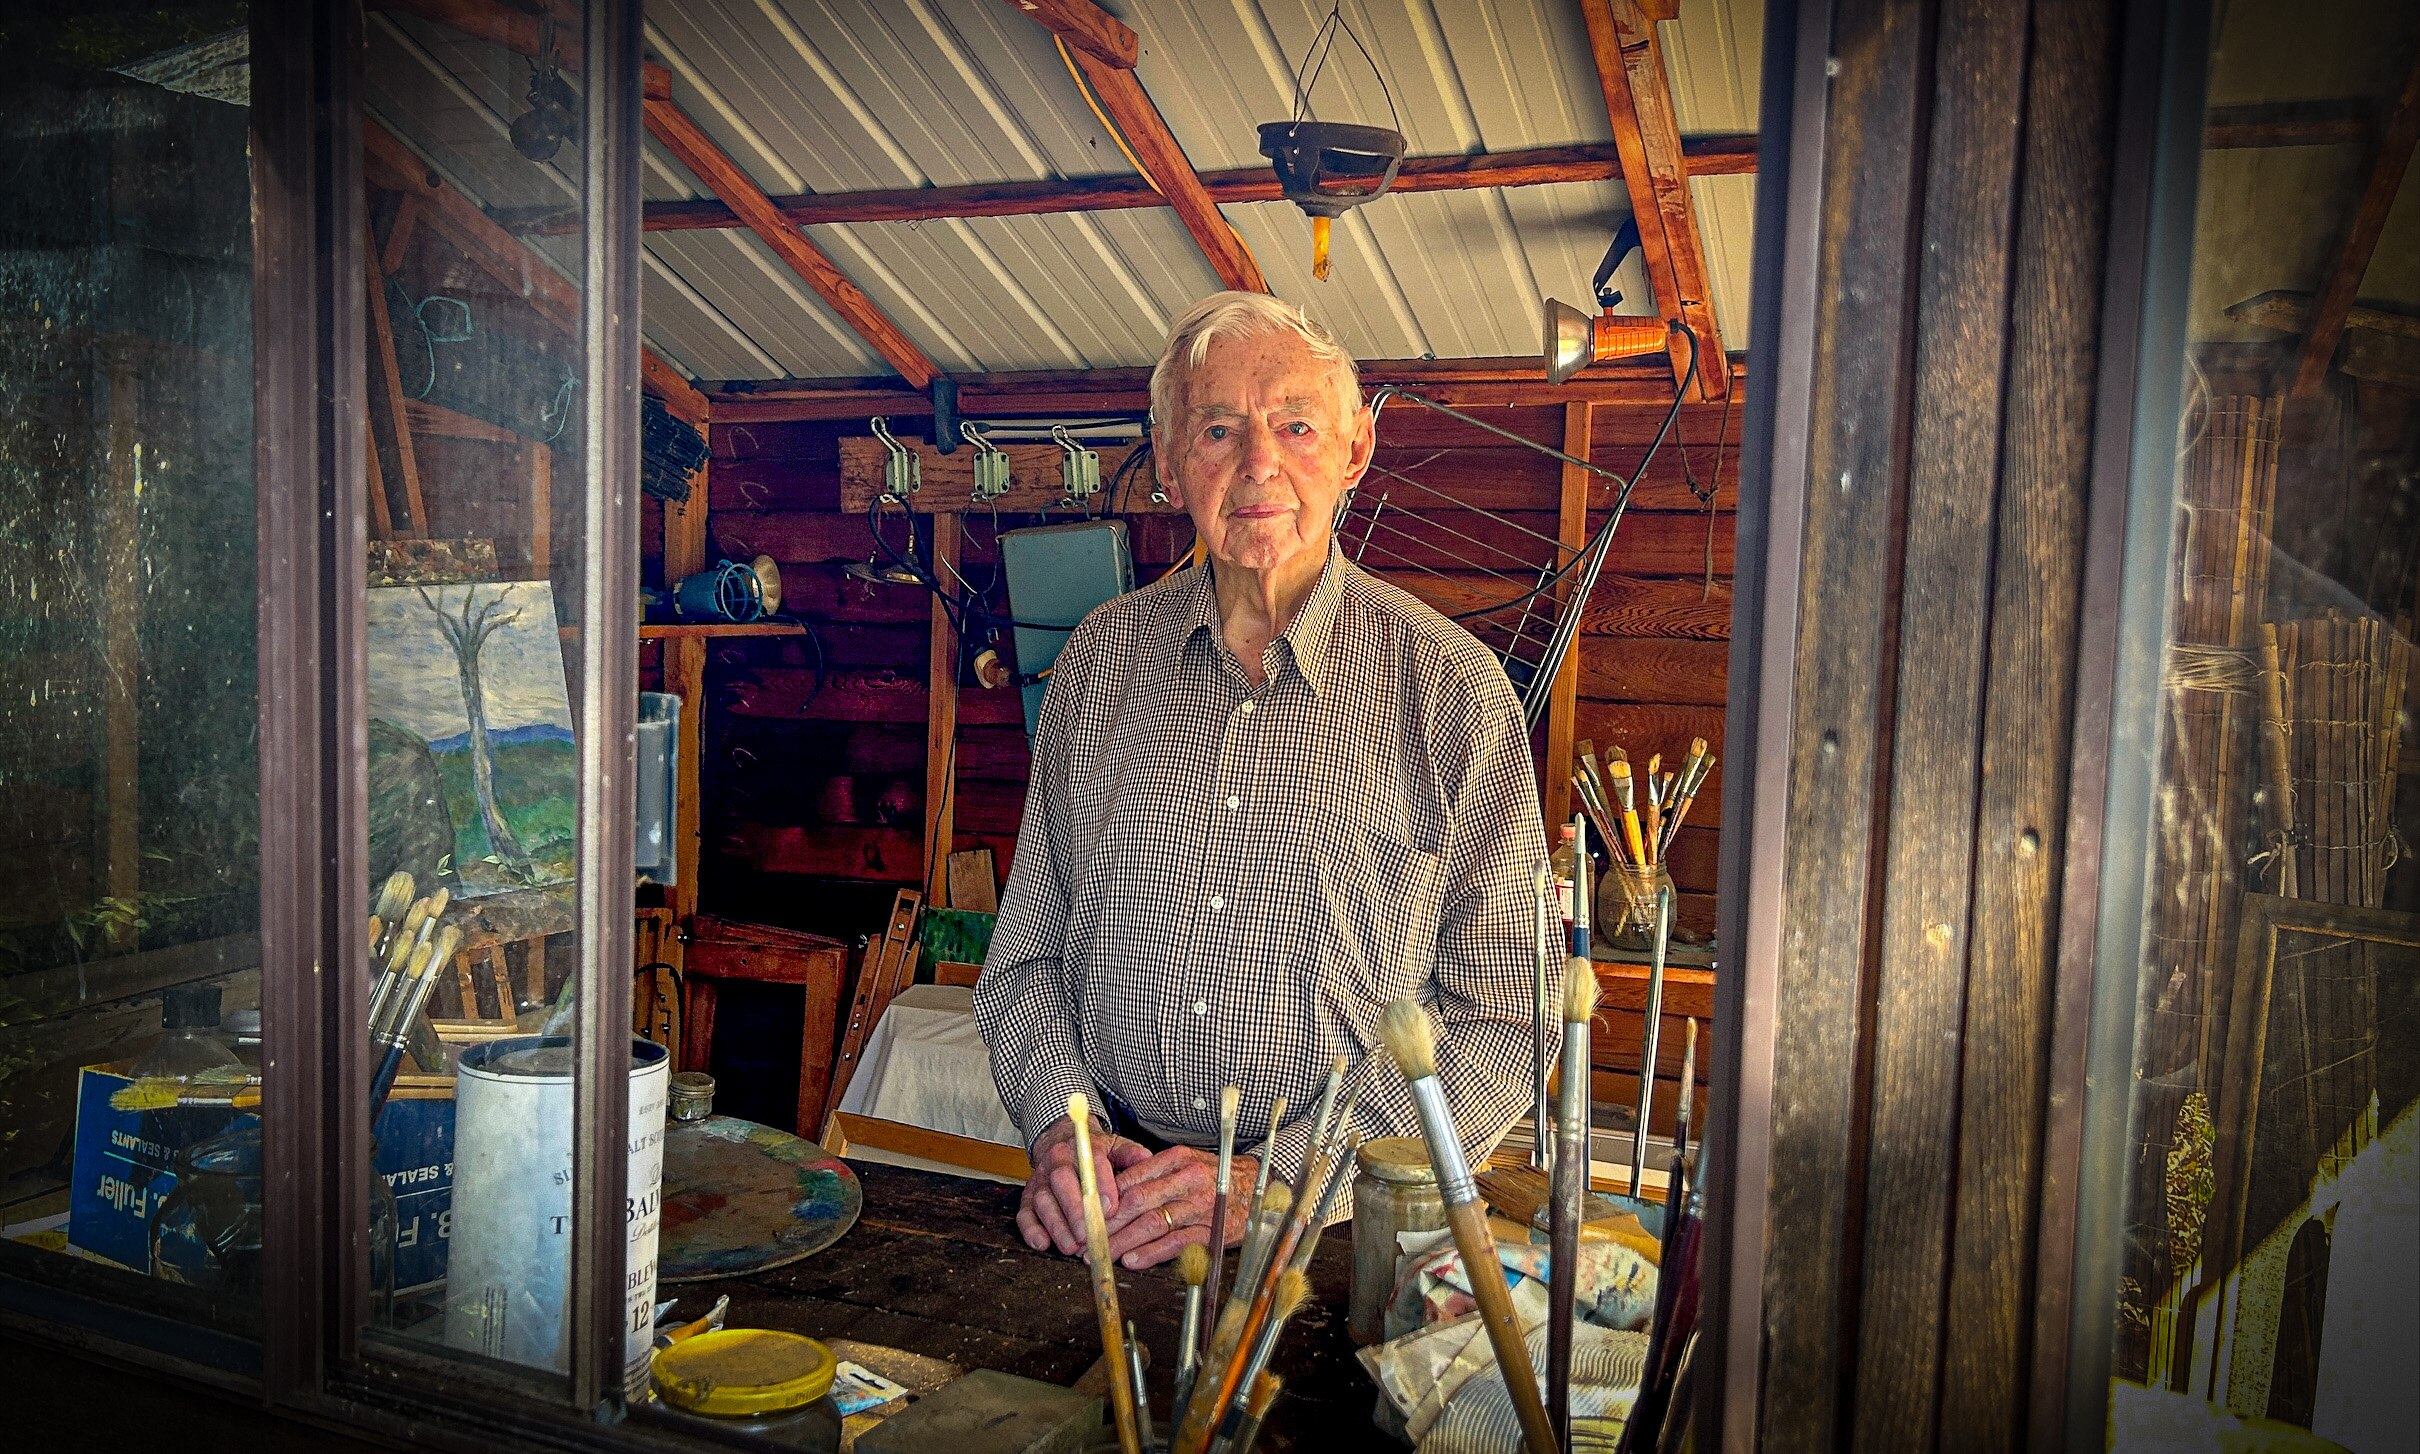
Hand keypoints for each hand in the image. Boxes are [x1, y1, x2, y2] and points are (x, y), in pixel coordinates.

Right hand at [1016, 1114, 1151, 1256]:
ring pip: (1043, 1200)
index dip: (1101, 1185)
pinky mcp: (1027, 1195)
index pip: (1091, 1162)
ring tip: (1071, 1246)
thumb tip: (1146, 1159)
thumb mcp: (1115, 1145)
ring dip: (1056, 1225)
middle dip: (1075, 1210)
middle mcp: (1057, 1160)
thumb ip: (1131, 1154)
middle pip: (1062, 1181)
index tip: (1111, 1207)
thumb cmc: (1093, 1151)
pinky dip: (1030, 1229)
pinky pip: (1024, 1212)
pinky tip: (1042, 1243)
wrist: (1059, 1140)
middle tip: (1088, 1234)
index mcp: (1081, 1147)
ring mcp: (1040, 1179)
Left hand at [1100, 1146, 1260, 1269]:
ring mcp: (1201, 1206)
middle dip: (1107, 1224)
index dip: (1104, 1200)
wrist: (1261, 1187)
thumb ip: (1154, 1175)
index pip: (1131, 1179)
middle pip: (1137, 1202)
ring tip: (1102, 1254)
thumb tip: (1113, 1192)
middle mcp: (1187, 1180)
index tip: (1083, 1215)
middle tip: (1085, 1240)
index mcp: (1176, 1160)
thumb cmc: (1217, 1177)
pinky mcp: (1212, 1230)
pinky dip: (1152, 1252)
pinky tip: (1133, 1260)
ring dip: (1123, 1241)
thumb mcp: (1187, 1164)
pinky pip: (1176, 1242)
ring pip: (1153, 1223)